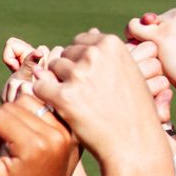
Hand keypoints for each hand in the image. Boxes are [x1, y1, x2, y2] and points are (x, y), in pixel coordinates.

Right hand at [0, 100, 78, 175]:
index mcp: (35, 145)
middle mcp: (56, 135)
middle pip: (16, 104)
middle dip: (4, 122)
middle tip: (4, 151)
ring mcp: (67, 134)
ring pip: (31, 102)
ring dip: (19, 117)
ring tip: (17, 145)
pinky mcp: (72, 135)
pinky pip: (46, 110)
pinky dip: (34, 119)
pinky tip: (30, 140)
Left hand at [34, 30, 166, 173]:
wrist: (135, 144)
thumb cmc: (135, 110)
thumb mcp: (129, 73)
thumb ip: (108, 53)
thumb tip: (90, 31)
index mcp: (111, 44)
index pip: (81, 41)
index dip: (82, 62)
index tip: (90, 80)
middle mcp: (94, 54)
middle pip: (65, 54)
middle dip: (69, 72)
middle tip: (85, 96)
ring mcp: (78, 75)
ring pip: (51, 69)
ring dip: (58, 84)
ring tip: (78, 104)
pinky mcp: (64, 96)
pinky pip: (40, 87)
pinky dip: (45, 97)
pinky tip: (60, 108)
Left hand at [125, 5, 175, 111]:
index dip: (171, 29)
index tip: (170, 43)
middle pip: (162, 19)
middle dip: (159, 33)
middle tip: (158, 53)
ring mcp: (174, 23)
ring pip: (148, 23)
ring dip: (144, 36)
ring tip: (145, 52)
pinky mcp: (161, 37)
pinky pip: (135, 27)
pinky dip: (130, 35)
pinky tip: (133, 47)